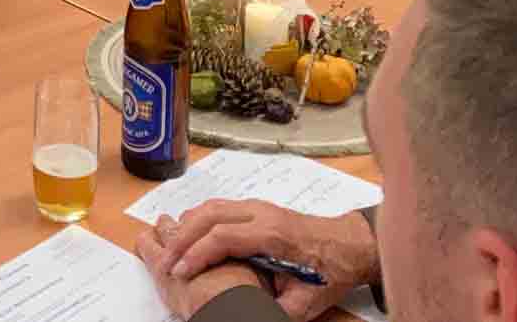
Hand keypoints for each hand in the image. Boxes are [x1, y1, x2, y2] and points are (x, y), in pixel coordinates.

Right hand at [160, 202, 377, 321]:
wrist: (350, 245)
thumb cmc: (330, 272)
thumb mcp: (306, 302)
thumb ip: (276, 311)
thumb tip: (247, 317)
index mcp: (273, 235)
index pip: (223, 237)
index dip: (197, 253)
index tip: (179, 272)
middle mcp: (262, 214)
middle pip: (210, 215)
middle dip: (183, 237)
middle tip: (165, 261)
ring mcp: (259, 207)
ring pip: (212, 206)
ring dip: (187, 226)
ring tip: (170, 250)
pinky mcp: (256, 208)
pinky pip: (220, 208)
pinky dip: (199, 220)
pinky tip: (189, 237)